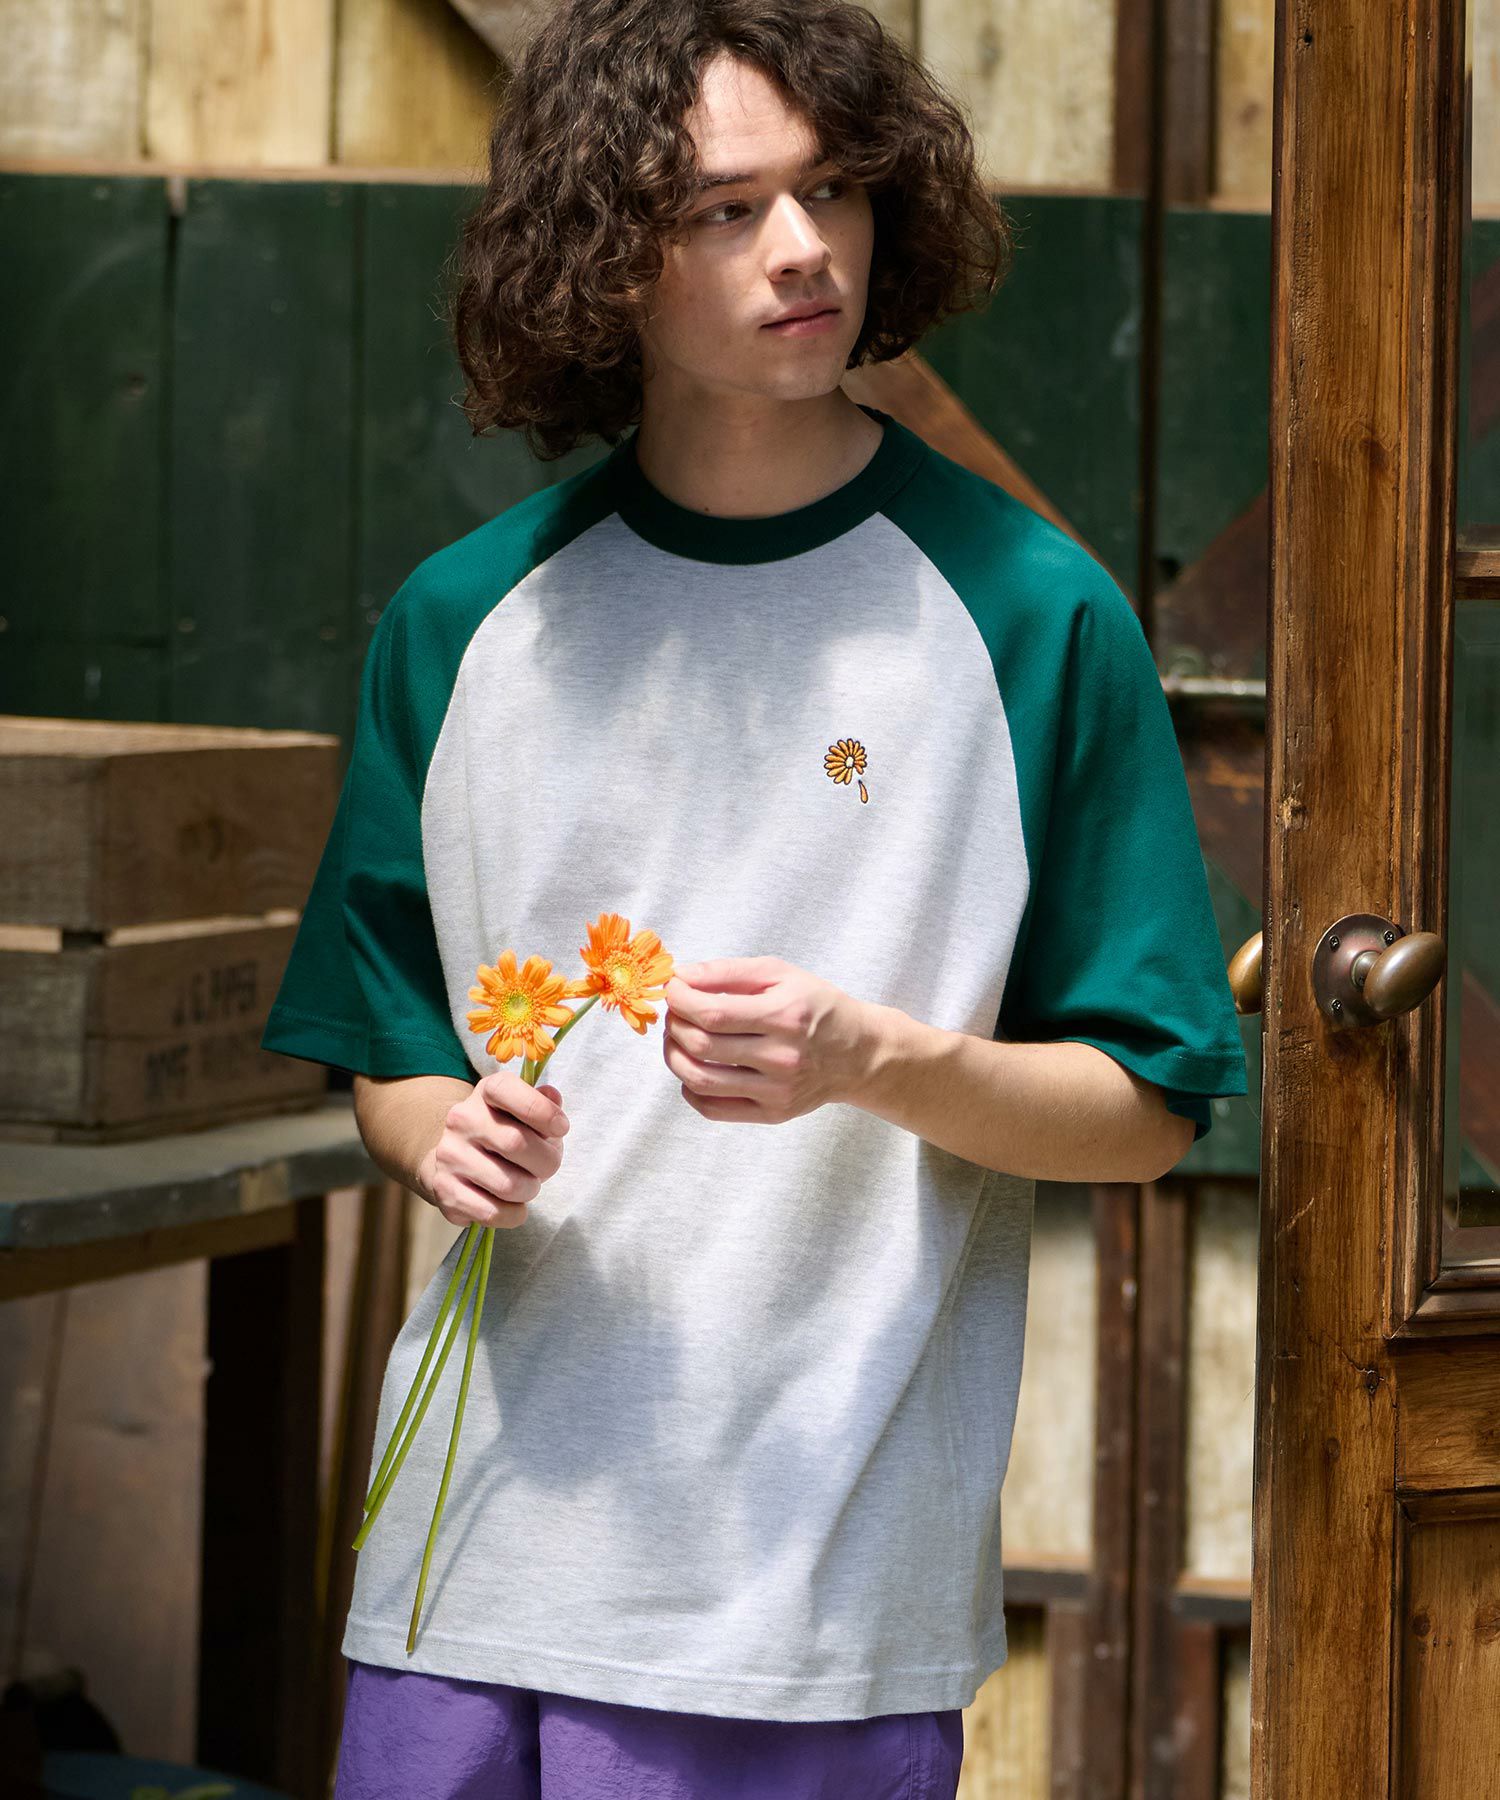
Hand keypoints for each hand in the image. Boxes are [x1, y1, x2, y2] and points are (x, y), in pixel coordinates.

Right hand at [417, 1072, 569, 1228]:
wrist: (455, 1159)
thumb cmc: (503, 1133)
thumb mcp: (523, 1111)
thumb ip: (542, 1104)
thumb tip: (553, 1097)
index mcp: (485, 1093)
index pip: (509, 1090)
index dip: (543, 1111)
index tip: (560, 1127)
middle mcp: (462, 1119)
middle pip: (517, 1144)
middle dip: (546, 1162)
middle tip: (546, 1166)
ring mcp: (450, 1156)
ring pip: (509, 1185)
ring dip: (530, 1190)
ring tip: (527, 1185)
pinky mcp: (445, 1190)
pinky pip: (493, 1212)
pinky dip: (513, 1214)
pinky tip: (511, 1204)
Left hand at [662, 955, 877, 1123]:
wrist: (858, 1053)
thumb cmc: (816, 1007)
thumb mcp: (780, 974)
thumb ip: (728, 972)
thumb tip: (680, 977)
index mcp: (785, 1016)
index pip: (712, 1013)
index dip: (680, 1001)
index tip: (672, 989)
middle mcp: (782, 1057)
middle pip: (702, 1046)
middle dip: (675, 1025)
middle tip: (675, 1012)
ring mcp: (778, 1091)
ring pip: (701, 1080)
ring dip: (675, 1056)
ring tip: (678, 1038)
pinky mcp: (773, 1113)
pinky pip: (713, 1108)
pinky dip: (689, 1089)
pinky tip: (693, 1069)